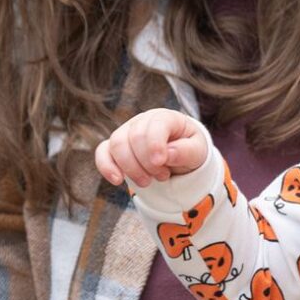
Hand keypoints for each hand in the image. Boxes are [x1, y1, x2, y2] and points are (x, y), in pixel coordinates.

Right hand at [95, 110, 211, 187]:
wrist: (178, 158)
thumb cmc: (188, 151)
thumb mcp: (197, 152)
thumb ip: (187, 152)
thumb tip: (169, 154)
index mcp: (165, 117)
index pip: (155, 124)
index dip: (155, 144)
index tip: (160, 163)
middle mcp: (142, 121)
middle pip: (134, 137)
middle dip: (146, 162)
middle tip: (162, 176)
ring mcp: (126, 132)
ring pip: (117, 144)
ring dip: (131, 168)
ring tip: (147, 182)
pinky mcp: (114, 147)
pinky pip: (102, 152)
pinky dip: (106, 167)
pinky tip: (117, 180)